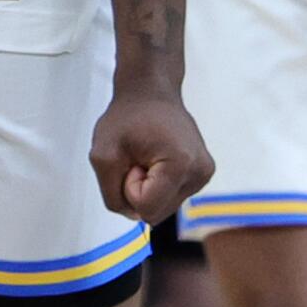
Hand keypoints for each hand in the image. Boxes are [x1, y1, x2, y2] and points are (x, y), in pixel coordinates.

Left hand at [88, 82, 210, 223]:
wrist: (151, 90)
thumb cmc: (127, 115)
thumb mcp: (102, 154)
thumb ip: (112, 195)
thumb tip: (134, 216)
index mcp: (182, 164)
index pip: (146, 209)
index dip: (128, 186)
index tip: (132, 158)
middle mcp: (200, 173)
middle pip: (156, 212)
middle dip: (138, 190)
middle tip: (138, 157)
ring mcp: (204, 175)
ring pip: (163, 208)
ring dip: (147, 188)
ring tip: (147, 156)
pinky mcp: (202, 174)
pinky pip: (170, 198)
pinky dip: (157, 185)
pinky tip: (156, 159)